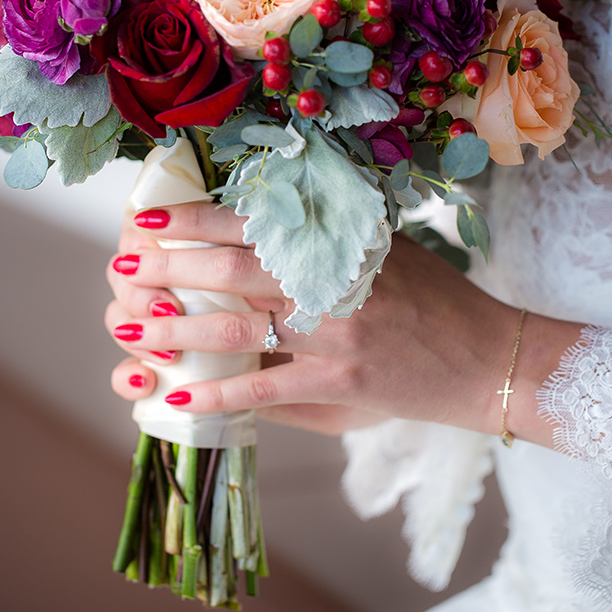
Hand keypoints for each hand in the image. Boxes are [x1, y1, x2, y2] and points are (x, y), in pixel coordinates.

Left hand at [105, 203, 580, 444]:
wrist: (490, 358)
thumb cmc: (436, 303)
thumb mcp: (386, 253)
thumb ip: (325, 250)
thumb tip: (252, 240)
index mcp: (338, 242)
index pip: (253, 221)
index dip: (194, 217)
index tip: (148, 218)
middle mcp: (332, 279)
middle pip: (231, 268)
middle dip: (168, 268)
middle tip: (121, 268)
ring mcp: (336, 331)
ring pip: (237, 326)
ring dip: (176, 328)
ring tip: (131, 329)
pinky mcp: (342, 380)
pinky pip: (266, 386)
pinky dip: (219, 392)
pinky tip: (178, 394)